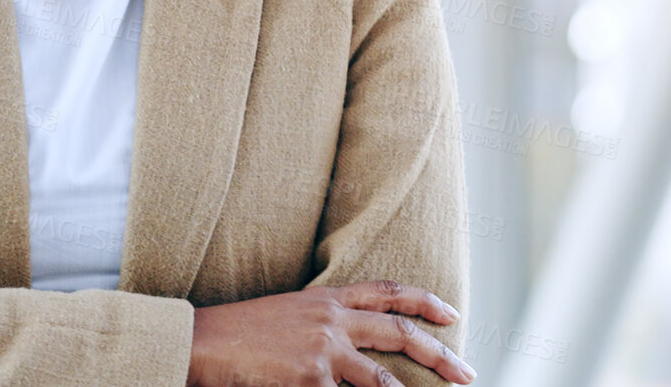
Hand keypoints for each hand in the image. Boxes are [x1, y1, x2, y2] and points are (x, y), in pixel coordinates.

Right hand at [186, 280, 473, 386]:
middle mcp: (331, 321)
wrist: (203, 341)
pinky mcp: (310, 381)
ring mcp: (323, 352)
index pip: (386, 291)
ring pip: (381, 382)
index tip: (451, 313)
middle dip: (439, 355)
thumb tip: (356, 346)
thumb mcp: (289, 315)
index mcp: (326, 299)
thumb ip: (325, 323)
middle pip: (399, 333)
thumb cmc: (240, 332)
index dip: (423, 301)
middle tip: (466, 372)